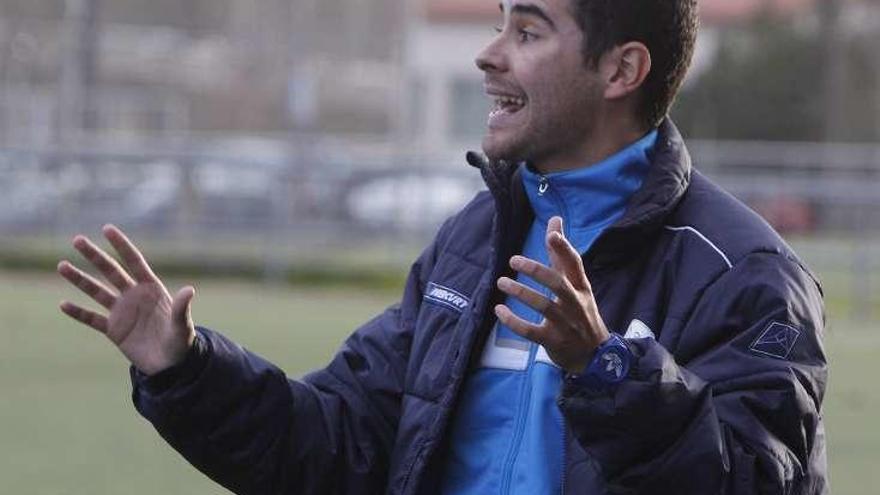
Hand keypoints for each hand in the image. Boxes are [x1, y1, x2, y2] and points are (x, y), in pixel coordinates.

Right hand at [57, 225, 195, 375]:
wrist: (171, 365)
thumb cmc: (181, 342)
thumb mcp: (182, 325)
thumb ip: (182, 307)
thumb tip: (189, 289)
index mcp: (152, 289)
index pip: (134, 262)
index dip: (121, 245)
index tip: (107, 228)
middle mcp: (134, 296)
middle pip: (111, 271)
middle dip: (95, 256)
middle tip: (77, 239)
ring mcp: (122, 312)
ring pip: (97, 291)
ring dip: (80, 279)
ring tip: (62, 265)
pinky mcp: (113, 330)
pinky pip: (92, 319)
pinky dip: (78, 313)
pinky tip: (63, 304)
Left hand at [494, 216, 609, 372]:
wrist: (595, 355)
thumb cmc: (581, 312)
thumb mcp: (576, 284)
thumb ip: (561, 254)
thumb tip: (555, 220)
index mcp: (580, 287)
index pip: (575, 264)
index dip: (564, 248)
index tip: (551, 234)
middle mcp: (574, 304)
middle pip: (558, 283)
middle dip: (537, 271)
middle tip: (514, 260)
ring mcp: (565, 324)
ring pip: (543, 306)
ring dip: (521, 293)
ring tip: (502, 282)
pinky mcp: (553, 341)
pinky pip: (531, 331)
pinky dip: (514, 321)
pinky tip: (500, 310)